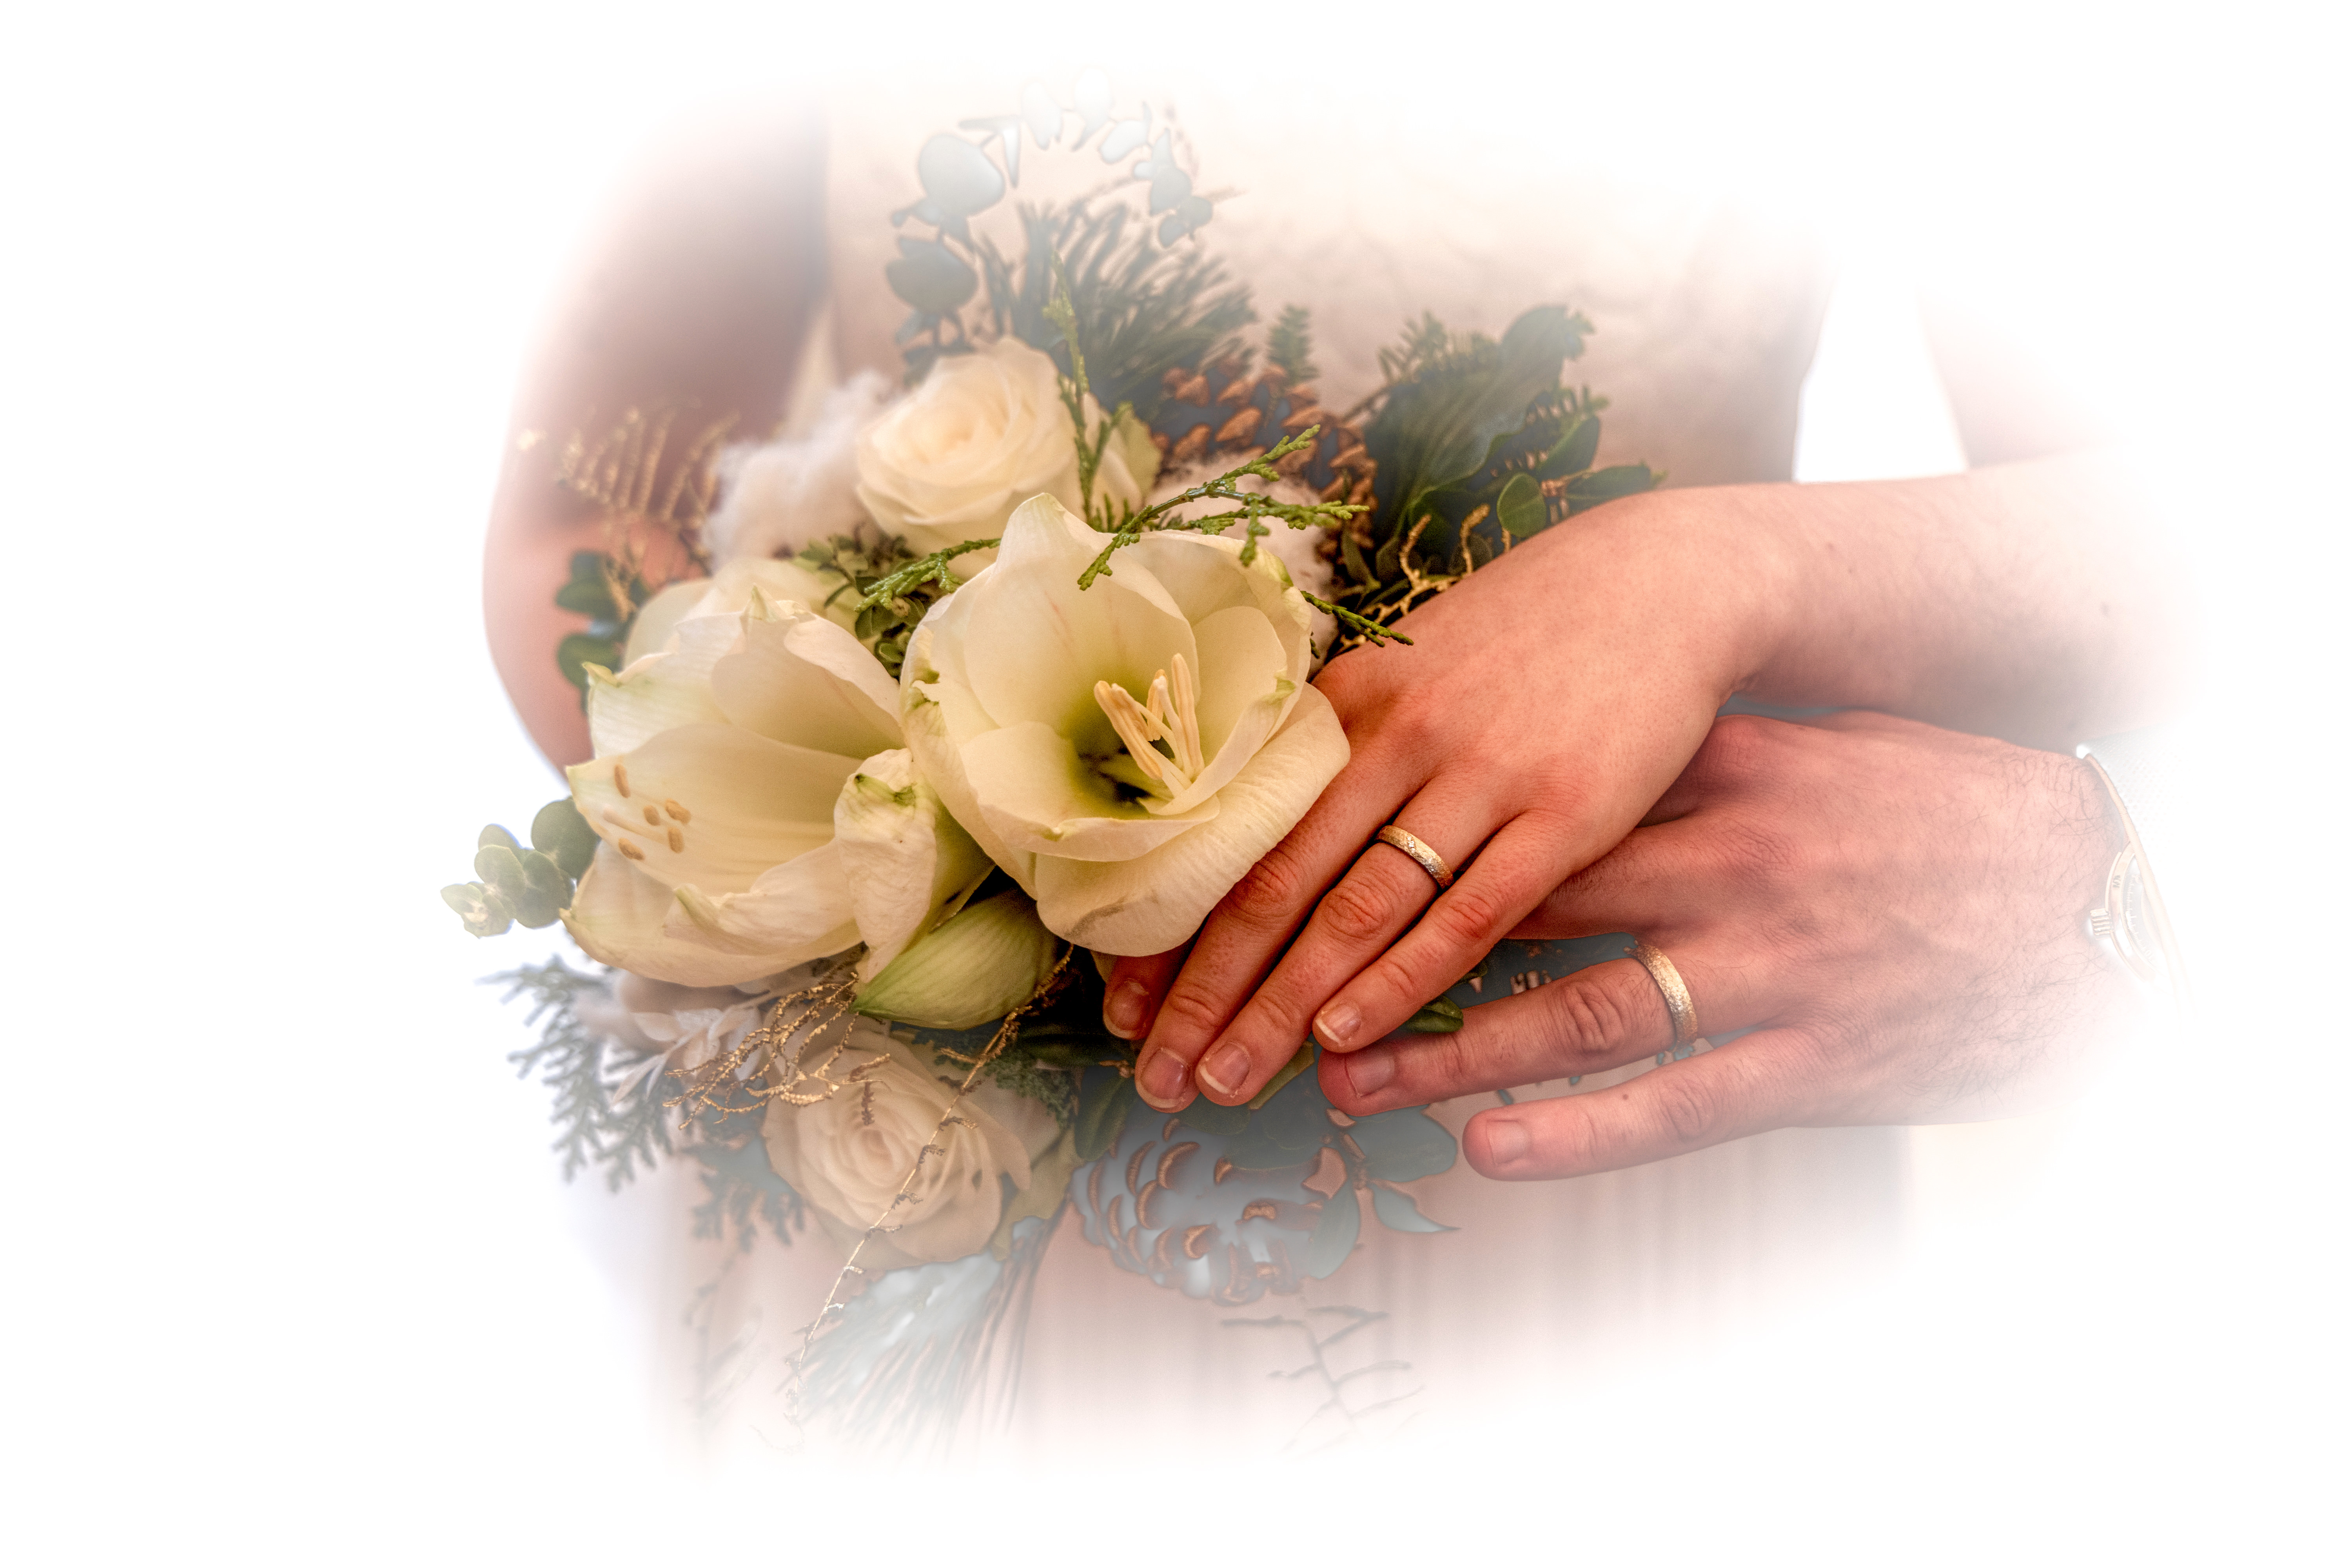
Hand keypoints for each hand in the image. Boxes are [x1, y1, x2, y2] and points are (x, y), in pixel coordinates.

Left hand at [1100, 458, 2185, 1114]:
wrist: (1662, 580)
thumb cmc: (1524, 637)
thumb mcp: (1412, 668)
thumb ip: (1341, 749)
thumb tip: (1259, 834)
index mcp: (1345, 703)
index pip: (1232, 834)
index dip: (1171, 925)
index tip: (1119, 1004)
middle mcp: (1394, 739)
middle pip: (1275, 886)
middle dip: (1206, 991)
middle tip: (1155, 1074)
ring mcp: (1478, 776)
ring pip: (1355, 912)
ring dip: (1282, 1007)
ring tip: (1224, 1081)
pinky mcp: (1562, 813)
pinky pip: (1466, 914)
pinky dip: (1399, 980)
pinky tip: (1344, 1037)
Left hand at [1320, 712, 2131, 1177]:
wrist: (2090, 890)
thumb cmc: (1926, 810)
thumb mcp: (1800, 747)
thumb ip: (1683, 749)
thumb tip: (1555, 737)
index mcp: (1712, 782)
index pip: (1529, 809)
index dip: (1412, 843)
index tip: (1308, 872)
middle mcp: (1726, 869)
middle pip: (1517, 913)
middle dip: (1390, 960)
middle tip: (1280, 998)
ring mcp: (1769, 970)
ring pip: (1575, 1016)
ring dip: (1446, 1054)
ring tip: (1342, 1083)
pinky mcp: (1817, 1063)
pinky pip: (1675, 1104)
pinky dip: (1575, 1132)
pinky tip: (1482, 1148)